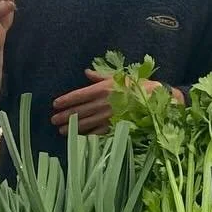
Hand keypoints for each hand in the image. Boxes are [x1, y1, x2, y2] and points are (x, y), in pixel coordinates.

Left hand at [52, 71, 183, 135]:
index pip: (79, 95)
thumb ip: (101, 77)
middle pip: (79, 111)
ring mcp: (108, 117)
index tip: (55, 104)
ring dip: (72, 127)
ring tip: (61, 131)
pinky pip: (98, 133)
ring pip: (85, 123)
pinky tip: (79, 138)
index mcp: (103, 89)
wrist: (158, 100)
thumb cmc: (139, 86)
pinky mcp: (116, 127)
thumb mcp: (120, 77)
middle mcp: (103, 103)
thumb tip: (86, 73)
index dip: (65, 100)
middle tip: (53, 120)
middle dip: (64, 116)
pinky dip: (87, 136)